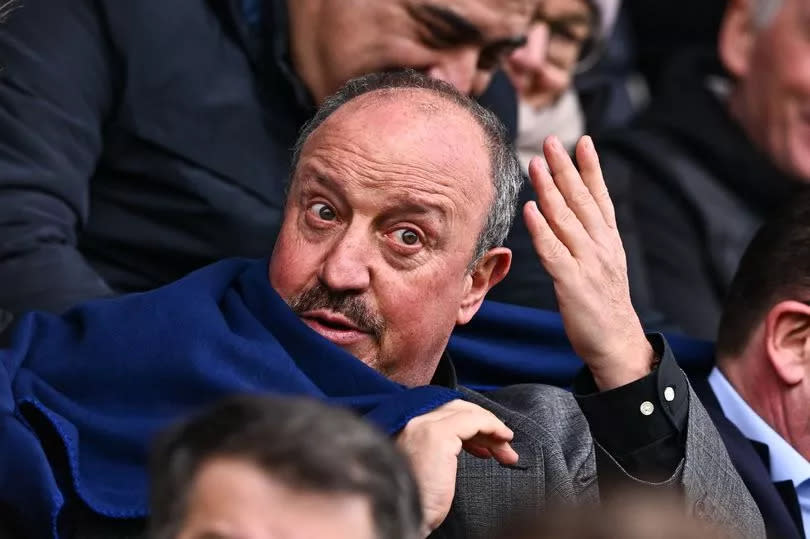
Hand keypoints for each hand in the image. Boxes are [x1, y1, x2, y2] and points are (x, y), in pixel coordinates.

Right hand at [395, 399, 517, 534]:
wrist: (402, 517)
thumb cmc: (418, 498)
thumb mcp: (429, 465)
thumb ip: (441, 447)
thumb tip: (472, 441)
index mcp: (405, 424)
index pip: (444, 410)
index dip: (469, 422)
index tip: (486, 442)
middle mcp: (412, 419)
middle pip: (456, 408)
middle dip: (483, 424)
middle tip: (503, 445)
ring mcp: (423, 424)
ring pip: (467, 413)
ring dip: (492, 428)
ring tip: (507, 450)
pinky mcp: (437, 434)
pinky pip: (474, 421)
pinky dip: (492, 426)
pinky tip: (503, 440)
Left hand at [524, 136, 653, 389]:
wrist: (617, 343)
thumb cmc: (604, 303)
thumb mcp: (605, 262)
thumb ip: (590, 236)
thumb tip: (570, 211)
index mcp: (609, 240)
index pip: (599, 196)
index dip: (591, 168)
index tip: (582, 140)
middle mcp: (601, 246)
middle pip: (581, 200)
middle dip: (566, 168)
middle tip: (551, 142)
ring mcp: (587, 263)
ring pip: (566, 219)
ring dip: (549, 189)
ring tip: (536, 165)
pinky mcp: (572, 284)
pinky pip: (553, 251)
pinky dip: (541, 229)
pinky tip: (531, 209)